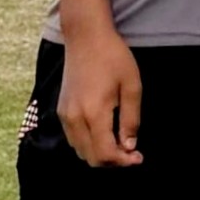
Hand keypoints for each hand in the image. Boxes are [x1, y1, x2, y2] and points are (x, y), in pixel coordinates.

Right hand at [58, 29, 143, 166]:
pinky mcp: (61, 110)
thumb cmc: (113, 58)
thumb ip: (131, 120)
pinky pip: (73, 139)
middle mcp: (74, 118)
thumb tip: (130, 146)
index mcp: (93, 113)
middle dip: (113, 161)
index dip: (123, 162)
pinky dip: (88, 144)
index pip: (105, 154)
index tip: (138, 157)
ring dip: (100, 154)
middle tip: (132, 153)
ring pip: (80, 151)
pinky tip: (104, 133)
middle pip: (91, 158)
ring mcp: (64, 115)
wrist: (85, 37)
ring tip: (120, 143)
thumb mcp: (132, 86)